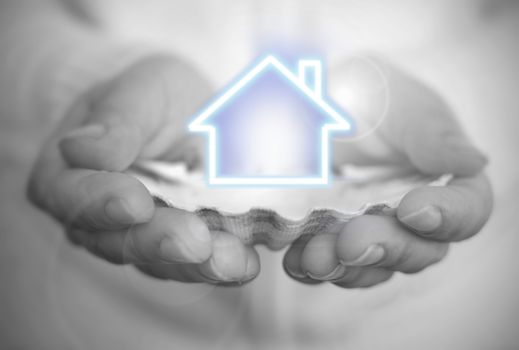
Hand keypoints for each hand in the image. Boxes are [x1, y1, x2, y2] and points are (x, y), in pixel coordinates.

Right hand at [27, 56, 259, 283]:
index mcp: (69, 172)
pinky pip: (195, 264)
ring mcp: (140, 236)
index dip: (99, 203)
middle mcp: (99, 216)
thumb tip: (80, 149)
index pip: (67, 195)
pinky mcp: (179, 248)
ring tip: (231, 259)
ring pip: (159, 262)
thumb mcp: (141, 91)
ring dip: (195, 264)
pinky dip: (220, 265)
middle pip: (116, 240)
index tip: (136, 202)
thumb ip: (116, 119)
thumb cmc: (159, 97)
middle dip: (158, 242)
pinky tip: (245, 262)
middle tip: (194, 239)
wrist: (198, 114)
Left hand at [283, 58, 492, 286]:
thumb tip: (474, 162)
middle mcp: (411, 214)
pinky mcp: (331, 239)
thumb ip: (430, 132)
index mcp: (443, 178)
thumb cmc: (363, 94)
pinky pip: (331, 265)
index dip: (449, 216)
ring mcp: (371, 231)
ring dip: (348, 267)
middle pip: (419, 250)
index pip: (466, 209)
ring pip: (373, 266)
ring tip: (318, 257)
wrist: (310, 101)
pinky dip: (313, 266)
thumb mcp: (395, 101)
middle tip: (355, 241)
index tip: (415, 210)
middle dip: (388, 248)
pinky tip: (296, 258)